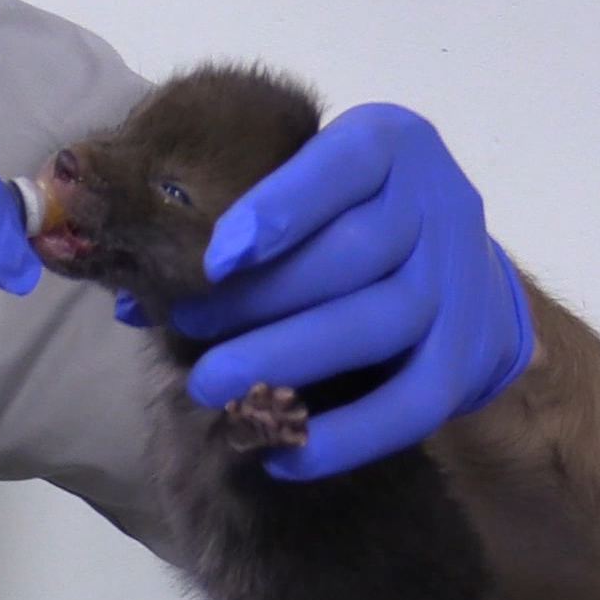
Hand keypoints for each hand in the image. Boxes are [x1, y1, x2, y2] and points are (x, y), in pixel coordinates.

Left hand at [140, 103, 532, 480]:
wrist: (460, 276)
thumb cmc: (347, 222)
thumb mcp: (306, 191)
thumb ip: (236, 225)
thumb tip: (130, 299)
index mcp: (391, 144)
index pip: (344, 164)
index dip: (279, 210)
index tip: (216, 259)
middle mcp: (438, 203)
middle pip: (355, 252)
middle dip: (263, 298)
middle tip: (187, 329)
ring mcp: (460, 282)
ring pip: (382, 322)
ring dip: (290, 359)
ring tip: (215, 385)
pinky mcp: (469, 356)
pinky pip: (414, 404)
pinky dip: (349, 436)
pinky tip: (283, 454)